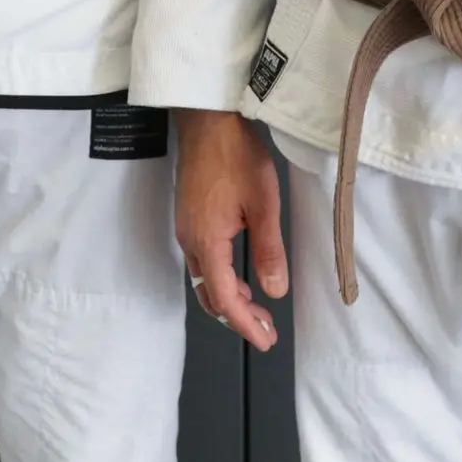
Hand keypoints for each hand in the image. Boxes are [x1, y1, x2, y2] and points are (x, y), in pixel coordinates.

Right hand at [175, 108, 286, 350]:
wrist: (206, 120)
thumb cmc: (235, 155)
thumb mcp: (263, 203)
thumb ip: (269, 251)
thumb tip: (275, 291)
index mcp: (207, 241)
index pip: (224, 299)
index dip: (244, 325)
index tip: (264, 341)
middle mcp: (190, 239)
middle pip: (209, 294)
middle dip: (237, 317)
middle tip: (266, 329)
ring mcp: (186, 227)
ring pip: (204, 278)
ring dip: (229, 297)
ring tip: (257, 306)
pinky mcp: (189, 215)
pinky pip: (201, 260)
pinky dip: (221, 277)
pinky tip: (240, 274)